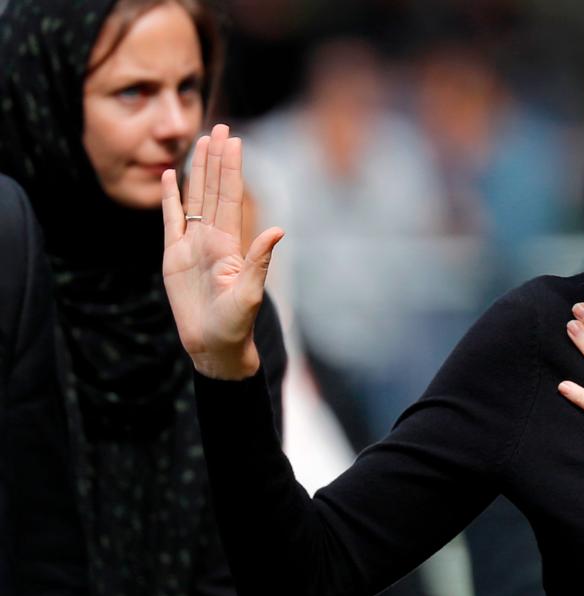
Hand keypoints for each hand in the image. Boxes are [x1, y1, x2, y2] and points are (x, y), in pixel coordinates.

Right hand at [161, 124, 283, 379]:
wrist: (213, 345)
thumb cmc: (235, 325)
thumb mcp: (250, 293)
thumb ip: (259, 261)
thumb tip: (278, 231)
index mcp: (229, 243)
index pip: (230, 197)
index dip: (232, 168)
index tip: (235, 140)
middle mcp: (212, 238)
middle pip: (213, 189)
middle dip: (217, 158)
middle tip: (220, 127)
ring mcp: (192, 245)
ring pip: (194, 198)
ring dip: (197, 171)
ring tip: (201, 142)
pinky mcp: (174, 256)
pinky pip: (171, 220)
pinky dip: (171, 198)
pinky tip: (172, 176)